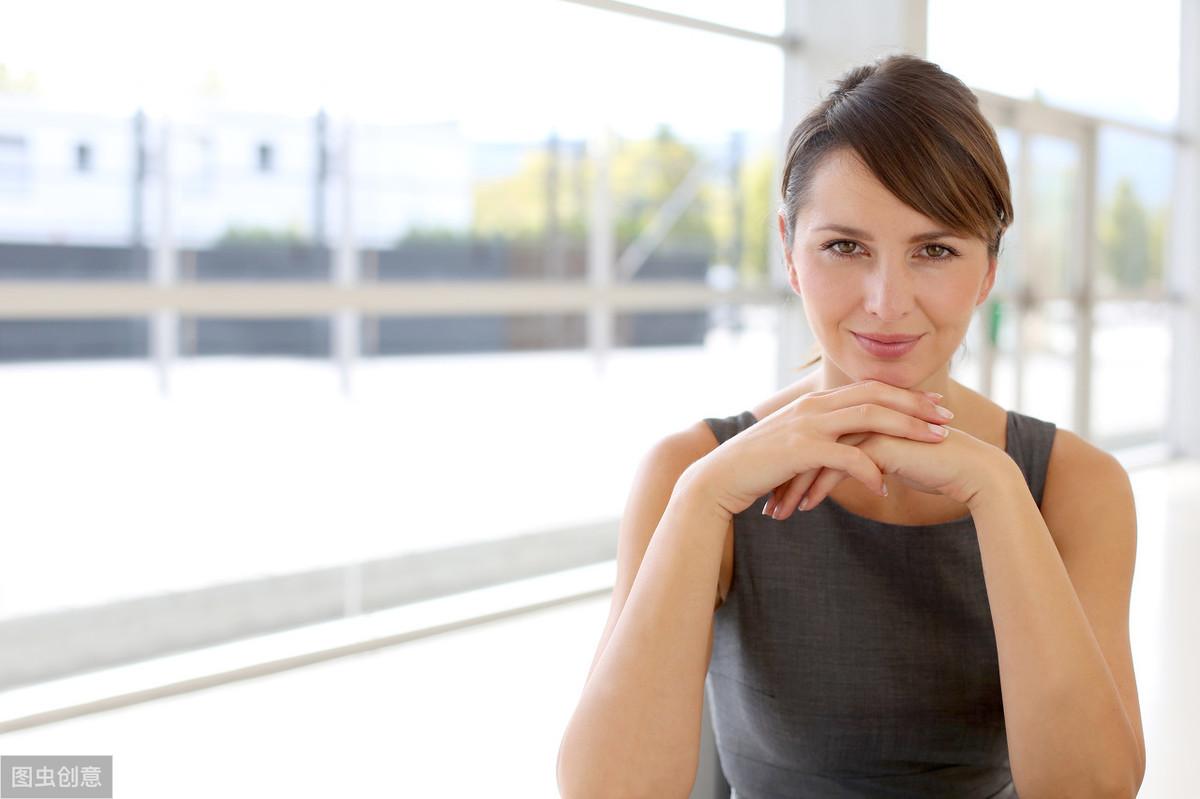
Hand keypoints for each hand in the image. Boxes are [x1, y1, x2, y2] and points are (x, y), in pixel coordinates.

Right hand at [683, 379, 955, 519]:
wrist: (719, 479)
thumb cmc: (756, 468)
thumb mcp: (793, 447)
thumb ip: (820, 440)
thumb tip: (845, 448)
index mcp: (815, 402)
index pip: (869, 390)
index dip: (905, 397)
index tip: (934, 406)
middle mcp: (814, 406)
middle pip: (877, 396)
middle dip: (916, 406)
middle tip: (948, 419)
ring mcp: (807, 425)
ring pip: (869, 419)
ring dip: (907, 429)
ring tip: (936, 443)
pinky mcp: (800, 449)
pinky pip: (847, 457)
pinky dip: (870, 471)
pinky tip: (884, 488)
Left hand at [767, 416, 1010, 519]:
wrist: (970, 472)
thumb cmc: (932, 468)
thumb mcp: (887, 464)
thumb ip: (863, 461)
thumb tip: (839, 473)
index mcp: (859, 416)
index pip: (813, 441)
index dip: (791, 469)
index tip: (774, 493)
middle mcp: (860, 417)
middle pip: (808, 447)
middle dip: (784, 479)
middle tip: (768, 505)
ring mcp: (869, 427)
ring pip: (817, 457)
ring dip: (795, 487)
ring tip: (780, 513)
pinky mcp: (879, 443)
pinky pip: (838, 466)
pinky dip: (819, 488)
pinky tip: (807, 508)